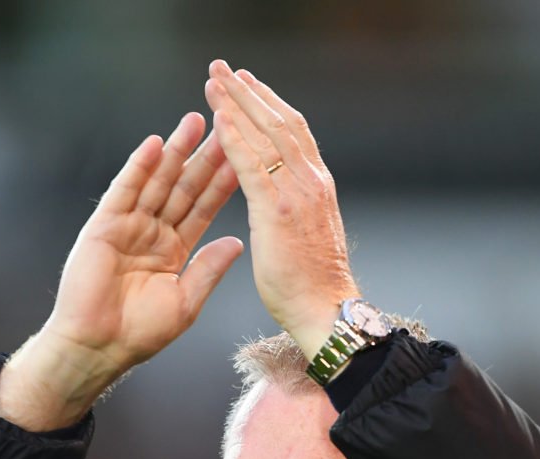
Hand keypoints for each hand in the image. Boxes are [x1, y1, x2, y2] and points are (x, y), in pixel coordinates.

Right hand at [0, 112, 242, 428]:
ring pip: (157, 181)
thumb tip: (237, 242)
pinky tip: (155, 145)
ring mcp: (128, 225)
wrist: (99, 346)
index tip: (246, 157)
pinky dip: (139, 167)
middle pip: (184, 187)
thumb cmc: (140, 333)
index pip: (204, 208)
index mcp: (174, 250)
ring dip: (176, 151)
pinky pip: (125, 190)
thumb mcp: (186, 302)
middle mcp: (153, 232)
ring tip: (196, 122)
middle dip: (206, 157)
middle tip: (227, 125)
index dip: (224, 183)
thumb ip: (209, 269)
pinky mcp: (104, 225)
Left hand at [205, 60, 356, 356]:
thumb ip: (297, 209)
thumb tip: (285, 200)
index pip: (293, 133)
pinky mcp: (275, 209)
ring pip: (265, 134)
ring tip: (214, 80)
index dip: (269, 105)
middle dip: (250, 93)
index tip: (249, 86)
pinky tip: (217, 117)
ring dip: (237, 104)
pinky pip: (250, 164)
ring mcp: (295, 193)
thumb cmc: (313, 284)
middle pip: (279, 122)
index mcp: (317, 187)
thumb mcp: (308, 234)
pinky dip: (234, 137)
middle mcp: (310, 181)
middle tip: (225, 68)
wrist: (325, 309)